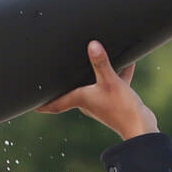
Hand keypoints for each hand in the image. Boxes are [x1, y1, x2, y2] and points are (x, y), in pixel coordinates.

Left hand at [34, 41, 158, 140]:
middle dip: (66, 81)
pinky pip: (112, 83)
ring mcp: (102, 102)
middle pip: (72, 91)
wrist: (141, 126)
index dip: (42, 103)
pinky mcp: (116, 100)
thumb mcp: (110, 81)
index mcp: (80, 99)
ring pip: (94, 84)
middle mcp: (87, 102)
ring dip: (94, 73)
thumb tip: (92, 45)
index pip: (55, 103)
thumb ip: (101, 63)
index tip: (30, 104)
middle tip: (56, 72)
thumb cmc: (121, 107)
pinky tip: (127, 60)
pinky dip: (117, 74)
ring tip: (91, 59)